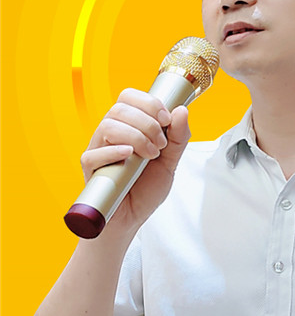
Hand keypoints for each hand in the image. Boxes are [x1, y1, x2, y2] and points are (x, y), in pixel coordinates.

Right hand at [80, 88, 190, 233]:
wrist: (133, 218)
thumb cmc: (146, 189)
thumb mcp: (170, 162)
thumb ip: (178, 138)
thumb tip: (182, 110)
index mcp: (128, 126)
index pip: (129, 96)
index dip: (148, 102)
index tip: (166, 119)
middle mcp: (110, 134)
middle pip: (119, 108)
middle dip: (147, 123)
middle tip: (160, 144)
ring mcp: (98, 150)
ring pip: (107, 125)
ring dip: (135, 137)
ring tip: (150, 156)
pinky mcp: (90, 170)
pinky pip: (93, 154)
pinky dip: (113, 152)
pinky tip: (129, 157)